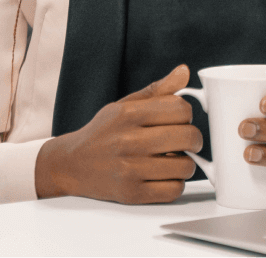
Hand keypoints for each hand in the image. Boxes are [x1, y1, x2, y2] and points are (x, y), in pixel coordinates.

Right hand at [35, 65, 202, 203]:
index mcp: (127, 114)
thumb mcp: (124, 106)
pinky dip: (175, 184)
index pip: (180, 108)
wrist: (70, 165)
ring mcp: (129, 169)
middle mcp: (128, 140)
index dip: (187, 114)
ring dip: (185, 164)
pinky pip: (174, 190)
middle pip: (188, 137)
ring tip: (173, 160)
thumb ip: (157, 91)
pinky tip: (164, 176)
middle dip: (194, 140)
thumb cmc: (103, 133)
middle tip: (187, 142)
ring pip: (185, 166)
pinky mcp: (131, 194)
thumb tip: (184, 72)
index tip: (181, 120)